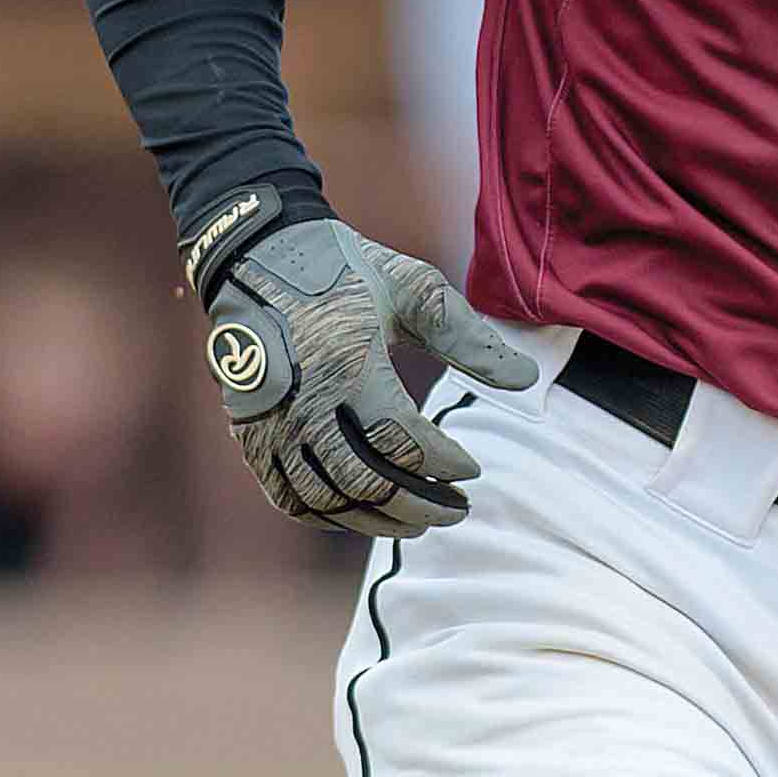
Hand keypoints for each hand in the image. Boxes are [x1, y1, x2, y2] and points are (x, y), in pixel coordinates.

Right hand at [200, 216, 538, 533]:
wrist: (258, 256)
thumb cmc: (346, 270)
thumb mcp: (414, 290)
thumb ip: (471, 339)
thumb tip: (526, 382)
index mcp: (348, 363)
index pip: (402, 441)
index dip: (444, 465)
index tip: (472, 470)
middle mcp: (304, 401)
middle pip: (367, 482)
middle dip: (420, 504)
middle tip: (457, 507)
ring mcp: (271, 423)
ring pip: (328, 500)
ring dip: (379, 520)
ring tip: (420, 519)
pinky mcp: (250, 434)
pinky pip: (289, 498)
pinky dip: (331, 515)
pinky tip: (366, 512)